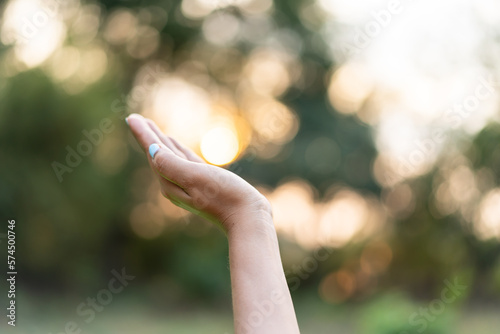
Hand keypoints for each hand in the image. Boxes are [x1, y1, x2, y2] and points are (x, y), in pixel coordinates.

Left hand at [126, 114, 270, 232]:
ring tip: (151, 129)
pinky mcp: (203, 182)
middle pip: (158, 154)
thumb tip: (152, 151)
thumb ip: (172, 164)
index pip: (153, 153)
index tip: (131, 118)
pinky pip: (184, 162)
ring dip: (160, 142)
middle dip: (148, 136)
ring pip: (170, 157)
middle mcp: (175, 184)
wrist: (247, 217)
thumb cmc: (224, 196)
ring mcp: (189, 184)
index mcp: (170, 182)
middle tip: (136, 119)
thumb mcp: (195, 178)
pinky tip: (174, 145)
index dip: (143, 134)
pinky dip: (176, 151)